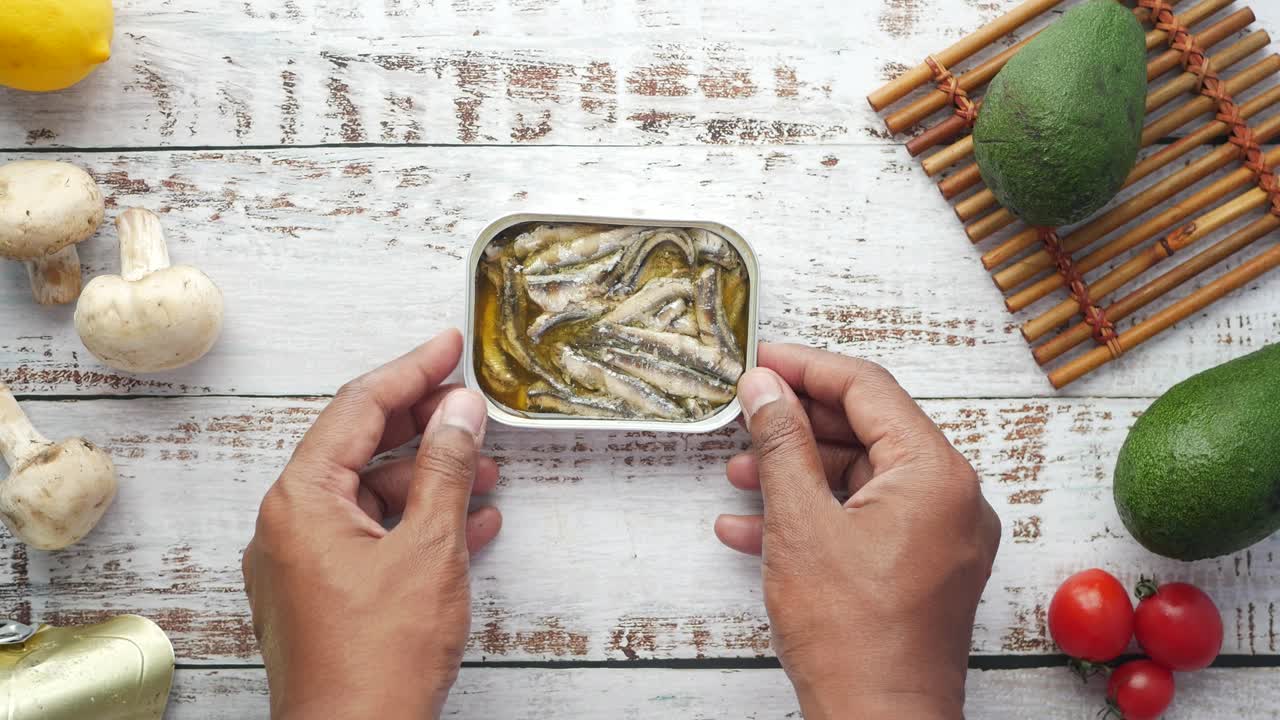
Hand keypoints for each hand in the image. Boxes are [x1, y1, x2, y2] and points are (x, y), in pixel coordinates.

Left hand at [242, 329, 501, 719]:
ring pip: (371, 494)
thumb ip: (446, 470)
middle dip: (425, 428)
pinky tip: (468, 526)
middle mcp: (290, 525)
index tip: (447, 345)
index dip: (410, 370)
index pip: (357, 408)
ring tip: (485, 478)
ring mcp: (304, 562)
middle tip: (471, 407)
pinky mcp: (324, 593)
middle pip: (360, 447)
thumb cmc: (377, 661)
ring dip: (431, 481)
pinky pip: (371, 536)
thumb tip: (459, 411)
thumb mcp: (428, 550)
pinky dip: (417, 524)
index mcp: (299, 502)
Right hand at [715, 343, 1000, 718]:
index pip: (869, 389)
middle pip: (868, 430)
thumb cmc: (852, 637)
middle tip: (744, 414)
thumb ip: (781, 444)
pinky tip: (753, 528)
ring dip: (798, 473)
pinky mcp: (923, 568)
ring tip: (738, 476)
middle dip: (797, 425)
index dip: (807, 367)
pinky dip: (816, 515)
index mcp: (936, 475)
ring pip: (862, 478)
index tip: (763, 360)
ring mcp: (941, 537)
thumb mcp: (800, 524)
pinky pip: (868, 519)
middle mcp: (952, 498)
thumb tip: (765, 388)